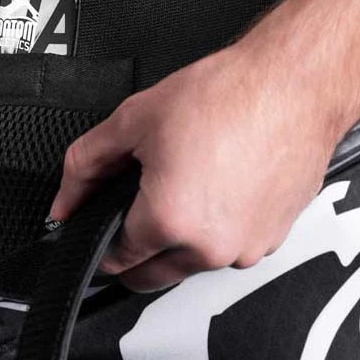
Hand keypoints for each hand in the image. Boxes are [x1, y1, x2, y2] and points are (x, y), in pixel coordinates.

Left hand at [48, 45, 342, 292]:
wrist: (295, 84)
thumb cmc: (228, 96)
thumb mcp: (134, 120)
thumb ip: (86, 166)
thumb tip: (65, 200)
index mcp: (171, 222)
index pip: (114, 261)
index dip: (96, 240)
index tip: (96, 224)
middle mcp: (211, 247)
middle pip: (150, 275)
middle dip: (133, 250)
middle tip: (132, 206)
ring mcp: (247, 248)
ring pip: (191, 264)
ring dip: (177, 239)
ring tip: (181, 183)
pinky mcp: (273, 239)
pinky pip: (229, 248)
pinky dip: (215, 229)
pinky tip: (215, 187)